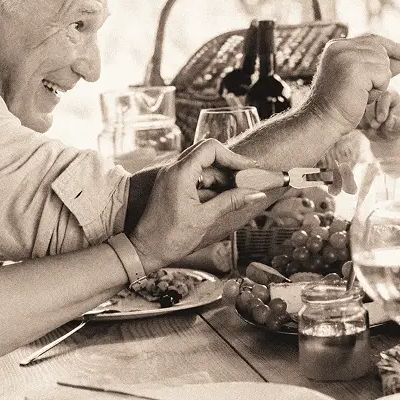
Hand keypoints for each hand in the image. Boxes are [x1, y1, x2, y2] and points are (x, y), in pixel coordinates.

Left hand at [129, 139, 268, 270]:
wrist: (143, 251)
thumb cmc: (169, 237)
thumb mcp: (205, 218)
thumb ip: (231, 201)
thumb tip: (256, 193)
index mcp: (180, 173)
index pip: (211, 148)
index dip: (233, 156)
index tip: (249, 169)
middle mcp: (173, 169)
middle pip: (206, 153)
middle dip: (228, 165)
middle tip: (246, 179)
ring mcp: (171, 177)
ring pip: (202, 165)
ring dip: (220, 175)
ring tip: (237, 192)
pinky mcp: (171, 186)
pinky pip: (194, 175)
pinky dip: (210, 183)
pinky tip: (222, 197)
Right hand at [307, 35, 399, 134]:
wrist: (323, 120)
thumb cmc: (340, 104)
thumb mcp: (360, 79)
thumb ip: (378, 66)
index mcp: (337, 46)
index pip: (372, 39)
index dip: (393, 46)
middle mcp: (340, 46)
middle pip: (380, 49)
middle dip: (384, 69)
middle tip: (369, 88)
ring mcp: (346, 56)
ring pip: (383, 62)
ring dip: (379, 82)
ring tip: (360, 93)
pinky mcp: (355, 68)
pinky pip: (383, 74)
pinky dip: (378, 89)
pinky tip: (362, 96)